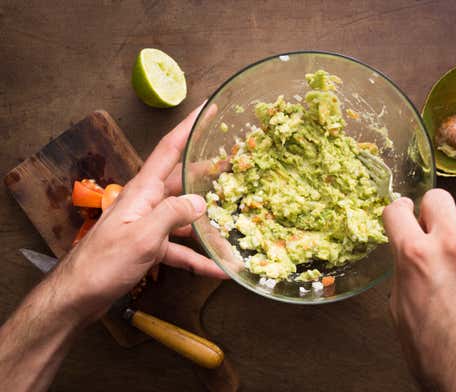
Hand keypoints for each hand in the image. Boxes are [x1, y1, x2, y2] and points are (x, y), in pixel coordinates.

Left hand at [59, 103, 227, 321]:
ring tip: (235, 216)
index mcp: (143, 191)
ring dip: (210, 221)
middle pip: (183, 181)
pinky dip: (198, 257)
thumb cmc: (104, 263)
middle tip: (234, 160)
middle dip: (208, 170)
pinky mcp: (150, 247)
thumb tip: (201, 202)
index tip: (207, 109)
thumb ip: (173, 214)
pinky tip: (218, 268)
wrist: (78, 296)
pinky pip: (180, 249)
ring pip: (186, 217)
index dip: (189, 127)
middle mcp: (147, 203)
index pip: (169, 149)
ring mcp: (149, 225)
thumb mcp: (142, 236)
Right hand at [383, 189, 455, 390]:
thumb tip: (407, 251)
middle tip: (431, 232)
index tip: (402, 214)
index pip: (397, 209)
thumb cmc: (434, 354)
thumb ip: (403, 269)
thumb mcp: (398, 308)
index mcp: (416, 255)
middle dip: (430, 212)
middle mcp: (451, 246)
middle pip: (438, 198)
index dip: (396, 212)